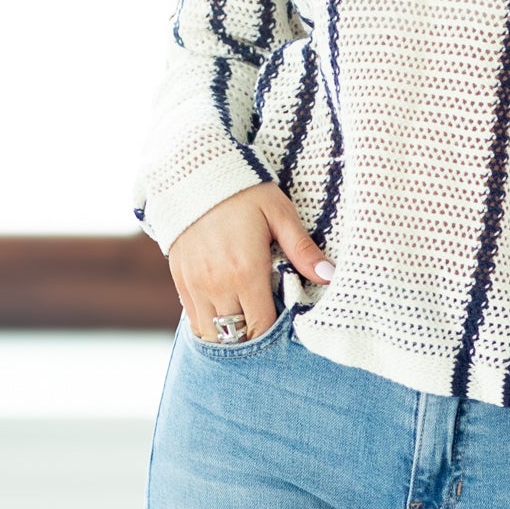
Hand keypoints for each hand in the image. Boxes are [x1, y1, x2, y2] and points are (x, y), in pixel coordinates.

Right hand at [168, 186, 331, 341]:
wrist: (194, 172)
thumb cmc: (244, 192)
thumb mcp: (279, 214)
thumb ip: (303, 250)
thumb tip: (329, 275)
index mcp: (245, 271)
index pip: (261, 325)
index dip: (275, 332)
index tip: (285, 324)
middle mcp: (217, 283)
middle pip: (236, 335)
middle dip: (254, 336)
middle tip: (268, 325)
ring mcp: (195, 284)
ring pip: (211, 333)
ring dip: (230, 334)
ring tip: (247, 322)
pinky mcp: (180, 279)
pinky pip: (193, 319)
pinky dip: (210, 323)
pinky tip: (226, 312)